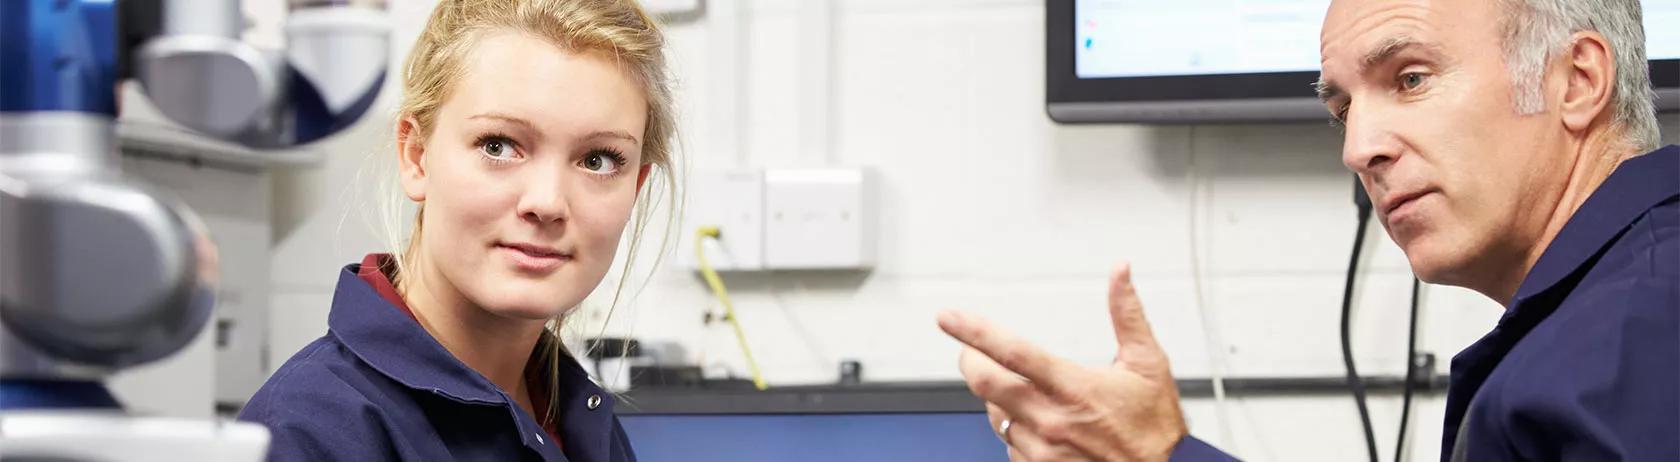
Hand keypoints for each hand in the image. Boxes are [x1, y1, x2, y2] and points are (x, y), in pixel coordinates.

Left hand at [937, 263, 1185, 461]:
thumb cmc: (1155, 428)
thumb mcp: (1148, 364)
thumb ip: (1127, 314)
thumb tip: (1120, 273)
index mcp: (1073, 389)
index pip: (1011, 353)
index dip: (973, 331)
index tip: (949, 317)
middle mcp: (1050, 421)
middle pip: (984, 384)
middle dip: (972, 360)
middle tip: (974, 350)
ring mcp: (1040, 451)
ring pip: (994, 413)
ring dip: (1000, 397)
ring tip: (1029, 393)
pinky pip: (1008, 443)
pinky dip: (1016, 428)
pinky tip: (1042, 424)